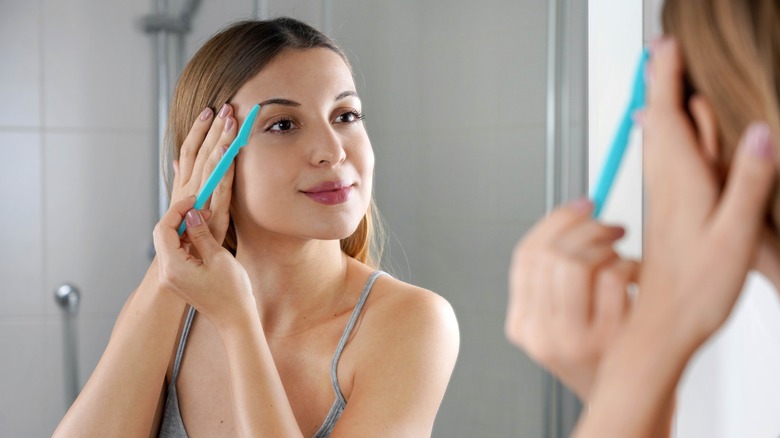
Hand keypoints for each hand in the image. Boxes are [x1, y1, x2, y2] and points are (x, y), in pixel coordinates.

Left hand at [153, 196, 254, 330]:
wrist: (235, 319)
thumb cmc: (232, 292)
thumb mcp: (219, 258)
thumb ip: (201, 234)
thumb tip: (191, 215)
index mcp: (174, 267)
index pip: (164, 229)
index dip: (178, 210)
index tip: (195, 199)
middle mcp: (166, 273)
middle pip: (162, 235)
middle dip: (178, 217)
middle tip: (200, 207)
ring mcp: (171, 278)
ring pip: (167, 243)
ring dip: (182, 228)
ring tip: (203, 219)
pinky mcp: (178, 280)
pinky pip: (174, 254)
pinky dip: (184, 241)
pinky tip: (199, 235)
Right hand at [170, 104, 237, 244]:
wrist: (185, 266)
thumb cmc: (188, 237)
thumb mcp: (184, 206)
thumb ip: (183, 181)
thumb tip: (179, 161)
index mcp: (184, 186)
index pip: (189, 150)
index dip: (198, 129)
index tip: (207, 110)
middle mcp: (190, 190)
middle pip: (200, 152)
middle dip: (212, 128)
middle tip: (223, 106)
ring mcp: (201, 202)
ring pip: (210, 165)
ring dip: (220, 141)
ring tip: (230, 121)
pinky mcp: (214, 215)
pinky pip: (220, 188)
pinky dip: (225, 168)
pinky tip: (231, 152)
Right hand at [506, 200, 637, 399]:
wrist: (629, 400)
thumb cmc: (601, 352)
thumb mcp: (561, 319)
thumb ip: (556, 276)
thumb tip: (575, 212)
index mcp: (522, 325)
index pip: (526, 255)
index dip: (556, 221)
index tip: (581, 206)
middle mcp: (541, 335)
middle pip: (551, 254)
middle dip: (586, 227)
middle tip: (610, 227)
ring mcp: (574, 340)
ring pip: (580, 262)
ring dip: (609, 248)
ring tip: (622, 259)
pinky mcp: (610, 341)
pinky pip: (615, 276)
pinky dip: (632, 266)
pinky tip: (636, 278)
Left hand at [639, 37, 776, 349]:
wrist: (664, 325)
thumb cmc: (698, 288)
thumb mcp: (736, 234)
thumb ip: (748, 181)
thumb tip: (756, 130)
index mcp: (681, 183)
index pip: (666, 116)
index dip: (665, 79)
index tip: (665, 47)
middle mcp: (665, 186)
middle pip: (656, 121)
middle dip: (658, 83)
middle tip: (659, 51)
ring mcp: (662, 200)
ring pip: (656, 141)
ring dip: (657, 105)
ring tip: (660, 78)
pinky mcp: (664, 213)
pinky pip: (662, 163)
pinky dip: (664, 137)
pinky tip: (667, 137)